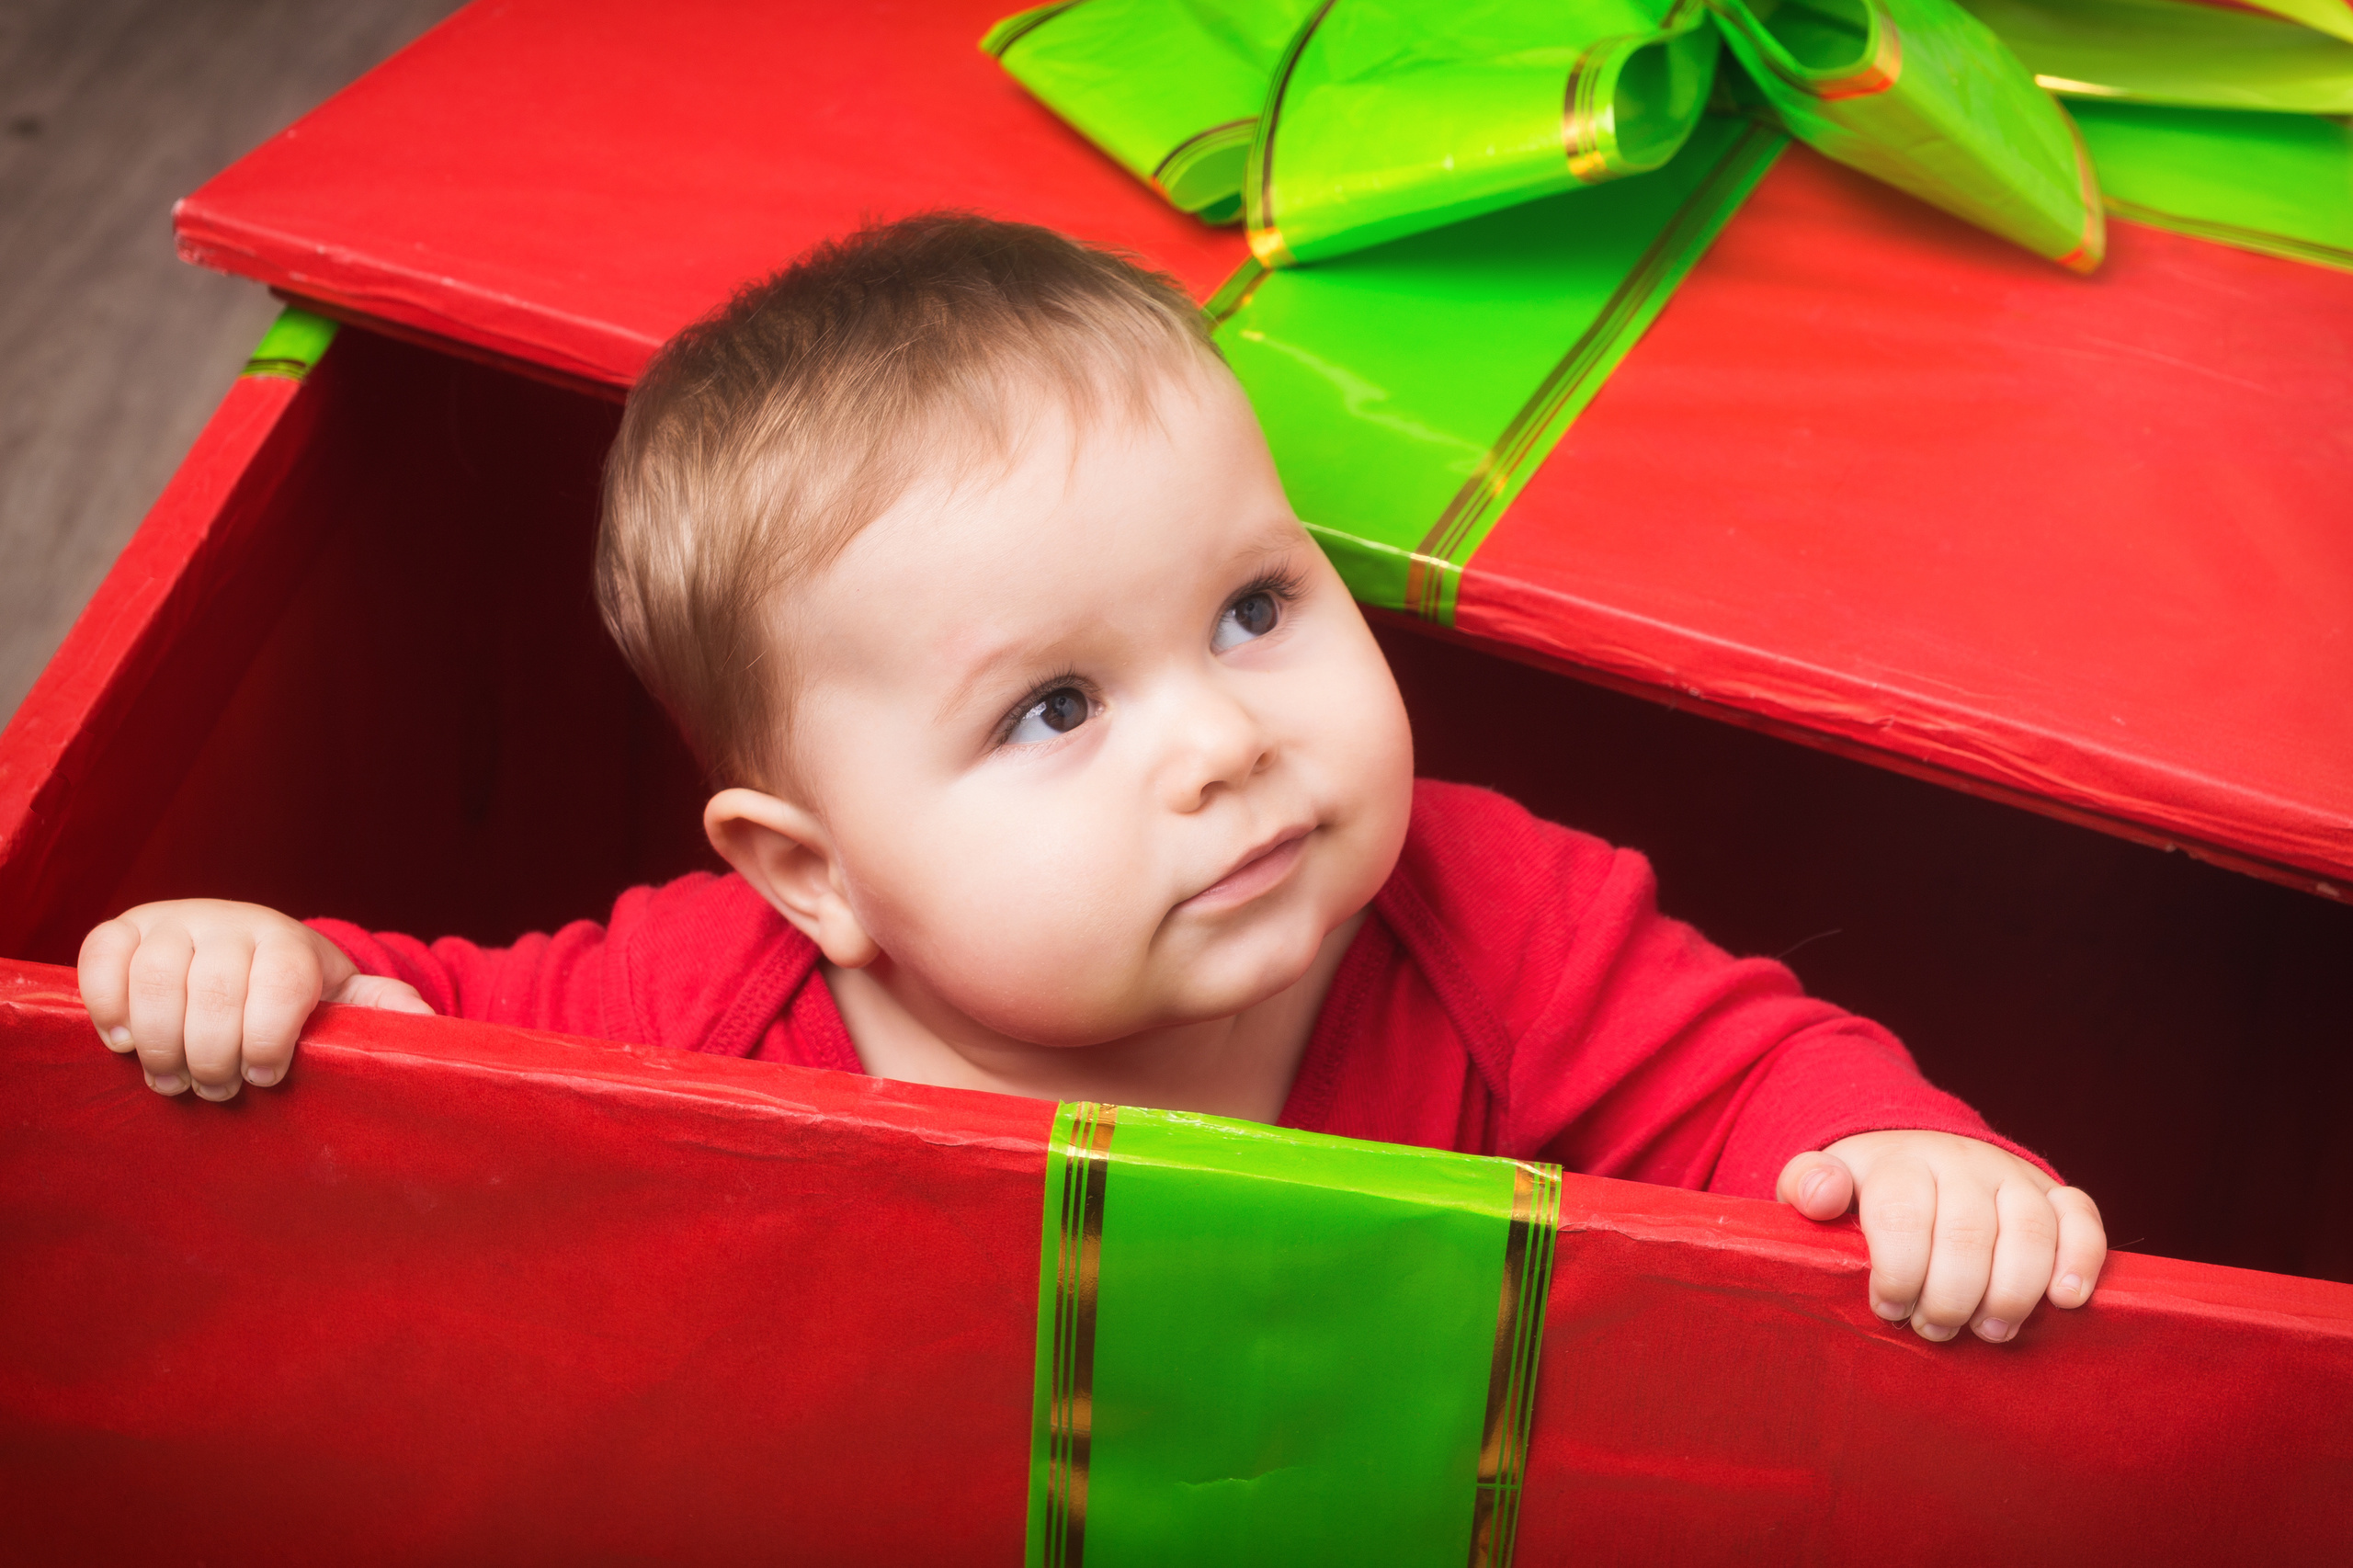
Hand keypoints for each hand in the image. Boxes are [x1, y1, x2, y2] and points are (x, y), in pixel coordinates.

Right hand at [79, 900, 431, 1100]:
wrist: (243, 955)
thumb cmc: (296, 995)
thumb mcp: (346, 1003)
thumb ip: (386, 1013)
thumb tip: (431, 1029)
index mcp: (289, 941)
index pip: (282, 981)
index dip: (270, 1036)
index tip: (266, 1076)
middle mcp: (230, 921)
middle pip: (215, 990)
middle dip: (213, 1055)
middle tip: (217, 1091)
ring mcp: (173, 922)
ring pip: (156, 978)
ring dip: (161, 1042)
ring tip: (173, 1080)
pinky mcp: (123, 930)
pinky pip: (100, 956)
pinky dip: (106, 1002)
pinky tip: (126, 1041)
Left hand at [1778, 1129, 2104, 1344]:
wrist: (1917, 1153)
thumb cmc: (1867, 1192)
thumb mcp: (1826, 1182)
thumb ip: (1809, 1185)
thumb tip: (1820, 1195)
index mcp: (1900, 1163)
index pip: (1902, 1214)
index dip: (1898, 1272)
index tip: (1888, 1307)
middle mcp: (1960, 1162)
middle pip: (1967, 1231)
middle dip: (1950, 1296)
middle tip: (1934, 1330)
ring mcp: (2011, 1176)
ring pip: (2029, 1230)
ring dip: (2011, 1292)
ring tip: (1988, 1331)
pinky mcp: (2053, 1194)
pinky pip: (2080, 1217)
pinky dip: (2080, 1259)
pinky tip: (2064, 1300)